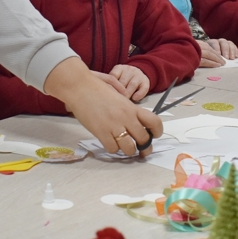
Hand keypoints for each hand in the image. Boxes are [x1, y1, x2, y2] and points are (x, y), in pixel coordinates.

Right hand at [45, 58, 163, 156]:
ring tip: (124, 148)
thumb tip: (132, 111)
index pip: (154, 121)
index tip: (154, 135)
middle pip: (144, 139)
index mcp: (132, 107)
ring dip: (128, 151)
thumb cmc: (96, 87)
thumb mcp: (117, 92)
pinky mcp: (101, 133)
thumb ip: (127, 103)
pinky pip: (113, 149)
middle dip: (145, 147)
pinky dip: (113, 149)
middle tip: (141, 150)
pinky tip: (110, 143)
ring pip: (129, 148)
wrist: (80, 87)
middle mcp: (126, 117)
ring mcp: (114, 126)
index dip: (157, 131)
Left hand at [109, 64, 150, 100]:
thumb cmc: (122, 79)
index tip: (108, 94)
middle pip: (123, 81)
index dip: (111, 86)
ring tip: (124, 101)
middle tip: (115, 101)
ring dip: (128, 93)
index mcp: (119, 68)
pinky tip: (134, 98)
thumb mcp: (116, 77)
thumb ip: (110, 83)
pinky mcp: (146, 81)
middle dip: (119, 92)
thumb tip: (103, 94)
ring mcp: (138, 75)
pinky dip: (139, 94)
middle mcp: (129, 70)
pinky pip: (143, 88)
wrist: (137, 74)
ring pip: (132, 84)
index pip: (113, 76)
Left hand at [197, 38, 237, 67]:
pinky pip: (234, 46)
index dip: (217, 48)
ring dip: (231, 51)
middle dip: (225, 50)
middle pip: (223, 42)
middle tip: (226, 57)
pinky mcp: (231, 46)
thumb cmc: (207, 58)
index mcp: (210, 42)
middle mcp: (218, 41)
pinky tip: (236, 57)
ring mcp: (225, 43)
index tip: (218, 54)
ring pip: (229, 43)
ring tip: (232, 58)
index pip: (214, 43)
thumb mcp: (206, 57)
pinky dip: (235, 51)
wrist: (211, 57)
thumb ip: (207, 57)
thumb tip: (209, 61)